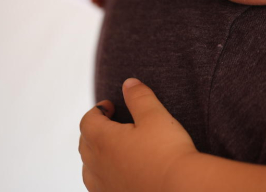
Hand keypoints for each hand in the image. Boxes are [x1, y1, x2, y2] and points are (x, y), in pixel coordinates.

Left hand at [79, 78, 197, 191]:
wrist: (180, 188)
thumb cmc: (167, 152)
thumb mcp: (155, 116)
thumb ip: (139, 97)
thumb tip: (129, 83)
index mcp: (103, 141)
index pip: (88, 121)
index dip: (98, 110)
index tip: (111, 106)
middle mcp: (96, 166)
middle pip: (84, 143)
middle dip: (94, 129)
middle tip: (111, 122)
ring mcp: (103, 186)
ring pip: (88, 168)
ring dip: (95, 154)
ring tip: (112, 148)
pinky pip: (98, 186)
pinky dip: (103, 175)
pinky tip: (118, 172)